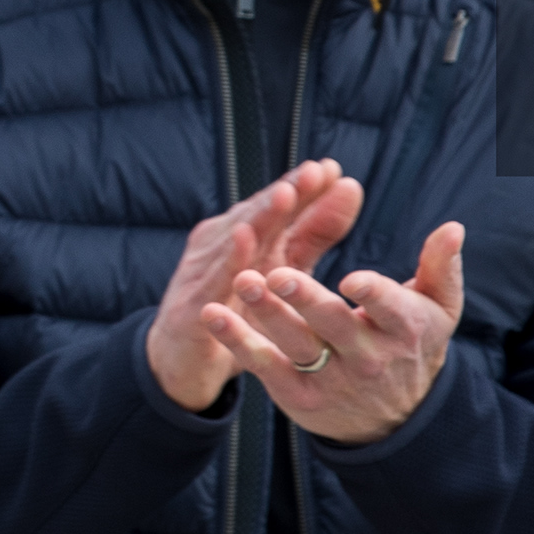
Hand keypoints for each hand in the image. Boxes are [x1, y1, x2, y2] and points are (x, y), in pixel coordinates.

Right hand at [147, 162, 359, 411]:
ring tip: (286, 195)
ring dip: (260, 215)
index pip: (279, 205)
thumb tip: (350, 185)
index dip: (304, 187)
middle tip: (314, 172)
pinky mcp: (192, 304)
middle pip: (259, 214)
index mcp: (248, 235)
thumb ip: (314, 232)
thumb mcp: (285, 271)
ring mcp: (204, 271)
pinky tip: (244, 239)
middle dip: (287, 192)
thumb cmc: (239, 314)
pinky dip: (229, 258)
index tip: (332, 168)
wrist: (184, 365)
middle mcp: (223, 245)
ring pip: (235, 239)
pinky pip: (213, 279)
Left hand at [203, 222, 467, 445]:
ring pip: (296, 346)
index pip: (390, 309)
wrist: (398, 422)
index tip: (353, 278)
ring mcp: (331, 379)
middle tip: (278, 273)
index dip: (373, 294)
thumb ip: (442, 267)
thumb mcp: (439, 310)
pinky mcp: (299, 395)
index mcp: (404, 329)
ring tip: (242, 282)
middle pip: (333, 326)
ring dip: (266, 314)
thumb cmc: (414, 346)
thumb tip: (453, 227)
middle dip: (305, 300)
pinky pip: (265, 367)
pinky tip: (213, 314)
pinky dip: (238, 342)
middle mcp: (368, 358)